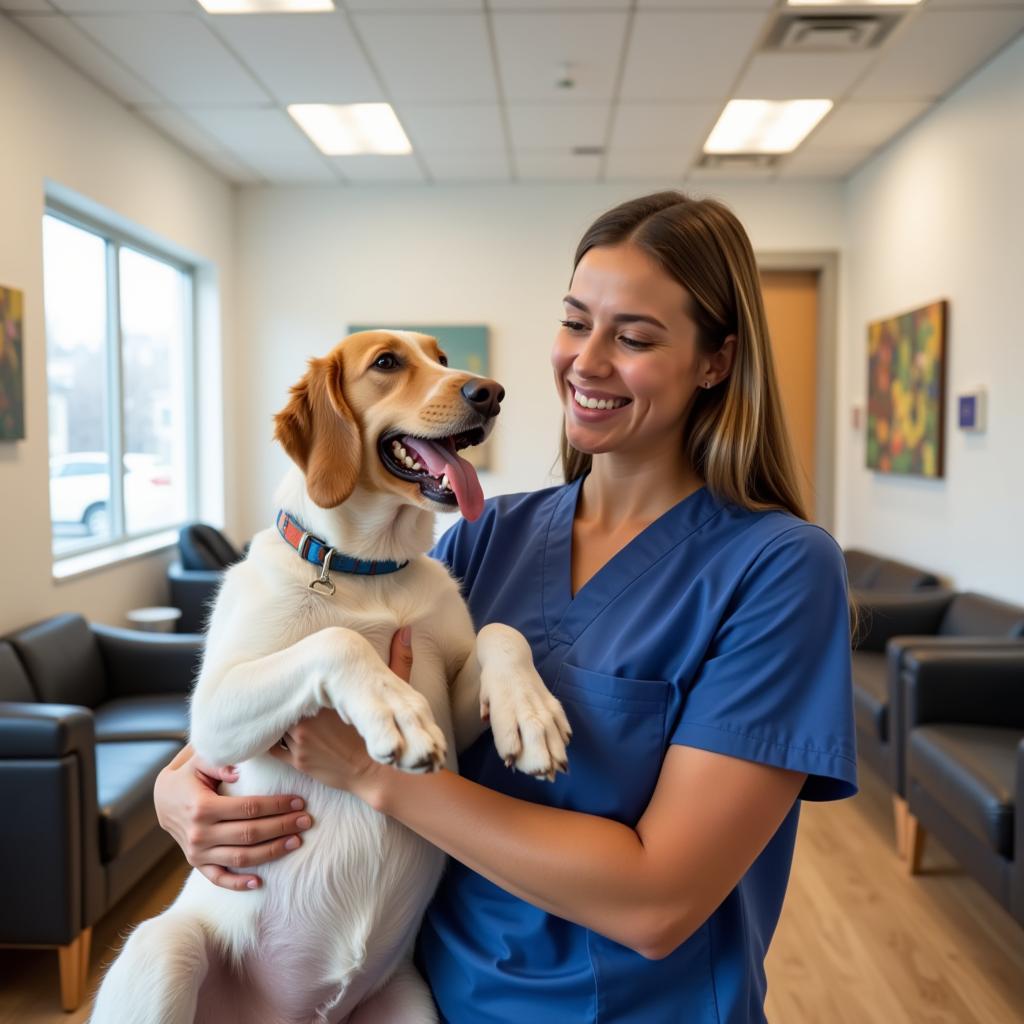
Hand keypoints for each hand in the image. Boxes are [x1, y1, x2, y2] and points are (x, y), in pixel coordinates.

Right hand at [154, 745, 312, 890]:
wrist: (160, 799)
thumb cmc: (187, 775)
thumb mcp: (197, 760)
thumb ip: (218, 762)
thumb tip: (239, 771)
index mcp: (202, 807)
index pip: (249, 808)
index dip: (277, 805)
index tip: (299, 801)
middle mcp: (200, 833)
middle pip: (250, 834)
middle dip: (282, 827)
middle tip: (306, 820)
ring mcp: (197, 852)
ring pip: (241, 857)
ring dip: (272, 851)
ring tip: (296, 842)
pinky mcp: (196, 864)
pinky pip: (219, 878)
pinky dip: (238, 883)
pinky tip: (260, 881)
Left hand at [269, 627, 414, 796]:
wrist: (378, 774)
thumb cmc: (387, 734)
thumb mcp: (395, 695)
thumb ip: (399, 660)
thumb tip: (406, 630)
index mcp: (329, 697)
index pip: (300, 680)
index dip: (299, 679)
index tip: (299, 677)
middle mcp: (311, 717)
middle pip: (286, 698)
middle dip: (287, 697)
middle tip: (286, 692)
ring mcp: (302, 741)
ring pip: (278, 721)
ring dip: (279, 718)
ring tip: (281, 713)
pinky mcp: (296, 760)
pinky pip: (273, 747)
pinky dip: (272, 741)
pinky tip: (276, 736)